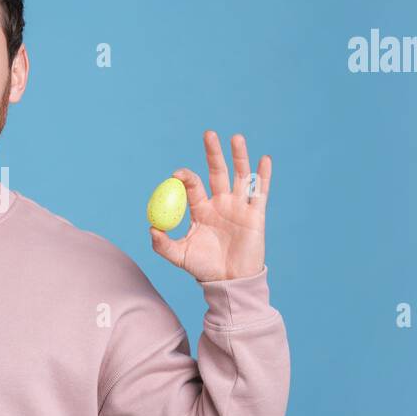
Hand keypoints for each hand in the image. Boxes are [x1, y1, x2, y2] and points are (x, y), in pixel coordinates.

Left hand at [150, 130, 269, 281]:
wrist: (229, 281)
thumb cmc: (203, 268)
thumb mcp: (179, 256)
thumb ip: (162, 244)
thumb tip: (151, 227)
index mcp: (200, 209)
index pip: (193, 185)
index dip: (186, 177)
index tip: (177, 174)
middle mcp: (220, 203)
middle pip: (217, 172)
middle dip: (213, 153)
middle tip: (209, 134)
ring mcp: (238, 207)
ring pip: (240, 176)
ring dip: (239, 156)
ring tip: (236, 138)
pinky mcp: (256, 214)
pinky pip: (260, 191)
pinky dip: (263, 175)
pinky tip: (265, 159)